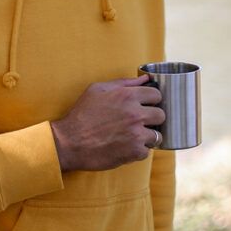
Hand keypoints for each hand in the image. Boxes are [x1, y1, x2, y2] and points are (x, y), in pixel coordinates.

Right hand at [49, 75, 164, 171]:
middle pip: (161, 115)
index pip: (157, 95)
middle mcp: (135, 114)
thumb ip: (124, 83)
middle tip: (140, 122)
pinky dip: (138, 151)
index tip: (145, 105)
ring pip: (157, 135)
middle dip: (152, 118)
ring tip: (132, 136)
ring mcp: (136, 134)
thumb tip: (145, 78)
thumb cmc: (82, 114)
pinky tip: (125, 147)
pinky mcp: (134, 152)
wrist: (69, 142)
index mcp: (127, 96)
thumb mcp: (98, 90)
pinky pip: (147, 151)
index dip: (151, 100)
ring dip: (147, 136)